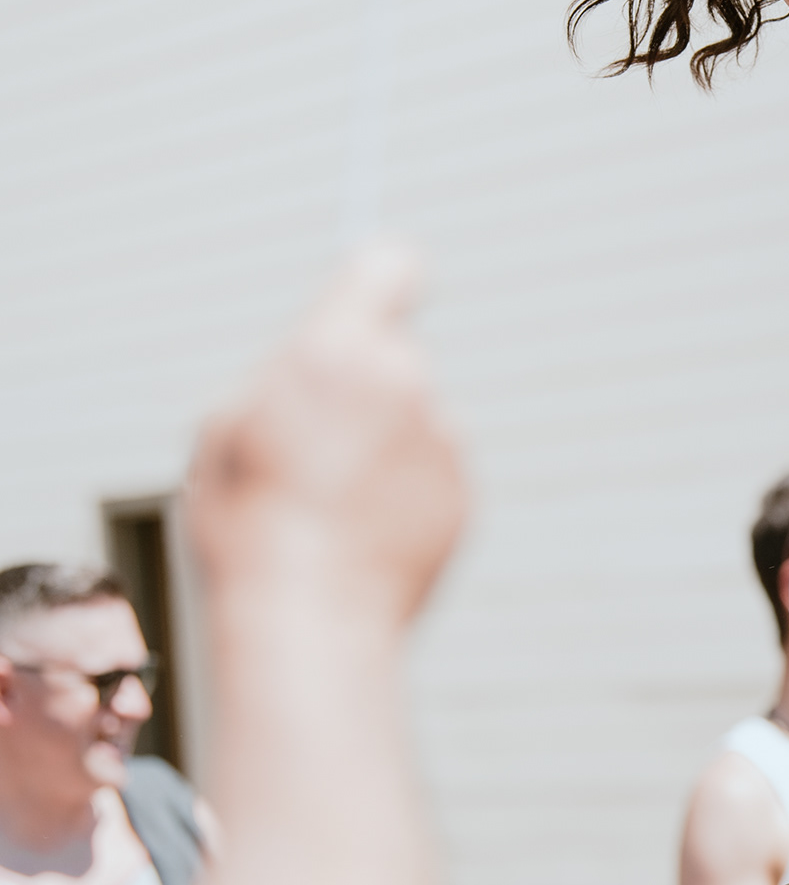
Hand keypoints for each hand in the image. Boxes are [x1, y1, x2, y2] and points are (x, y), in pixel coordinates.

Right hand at [186, 246, 467, 629]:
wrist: (308, 618)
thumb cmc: (250, 524)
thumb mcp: (228, 429)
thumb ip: (287, 375)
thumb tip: (319, 354)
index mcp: (335, 350)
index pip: (389, 265)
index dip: (380, 279)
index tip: (374, 293)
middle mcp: (403, 381)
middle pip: (395, 355)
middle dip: (366, 385)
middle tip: (317, 443)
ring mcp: (443, 437)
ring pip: (414, 420)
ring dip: (384, 447)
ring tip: (333, 506)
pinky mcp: (465, 489)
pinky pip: (432, 472)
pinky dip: (406, 492)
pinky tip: (365, 533)